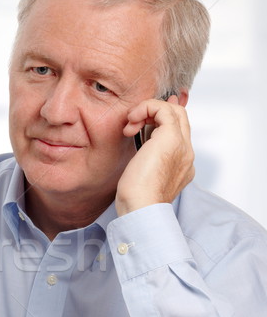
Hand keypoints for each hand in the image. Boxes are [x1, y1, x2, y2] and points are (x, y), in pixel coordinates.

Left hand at [117, 95, 193, 215]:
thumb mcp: (142, 176)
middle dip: (155, 113)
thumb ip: (147, 159)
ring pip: (174, 111)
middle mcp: (186, 153)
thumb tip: (139, 142)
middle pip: (180, 117)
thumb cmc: (136, 200)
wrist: (141, 209)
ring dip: (148, 111)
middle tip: (134, 123)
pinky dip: (146, 108)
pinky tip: (131, 121)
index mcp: (182, 164)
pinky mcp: (170, 139)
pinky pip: (163, 109)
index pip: (179, 131)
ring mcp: (182, 145)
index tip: (140, 122)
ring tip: (130, 127)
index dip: (160, 121)